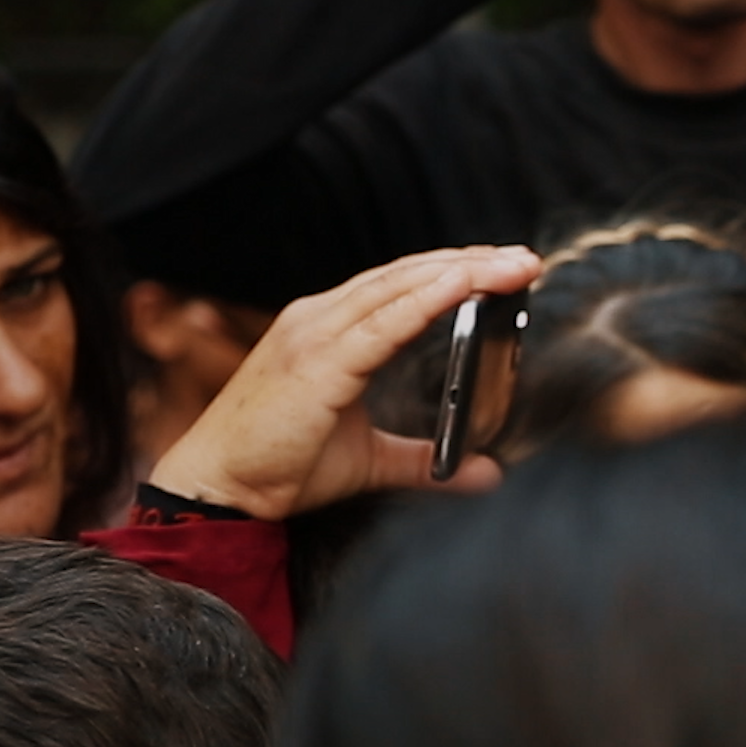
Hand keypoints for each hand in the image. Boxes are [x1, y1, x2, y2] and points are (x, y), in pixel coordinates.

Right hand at [149, 248, 543, 520]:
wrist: (221, 489)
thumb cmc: (281, 466)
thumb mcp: (372, 460)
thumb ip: (427, 460)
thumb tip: (486, 471)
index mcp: (329, 331)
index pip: (400, 286)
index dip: (453, 270)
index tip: (504, 265)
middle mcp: (319, 320)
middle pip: (406, 276)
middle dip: (469, 262)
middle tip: (524, 258)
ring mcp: (314, 336)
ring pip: (398, 288)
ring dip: (460, 272)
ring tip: (512, 265)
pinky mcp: (317, 364)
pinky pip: (381, 325)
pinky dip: (425, 301)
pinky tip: (462, 286)